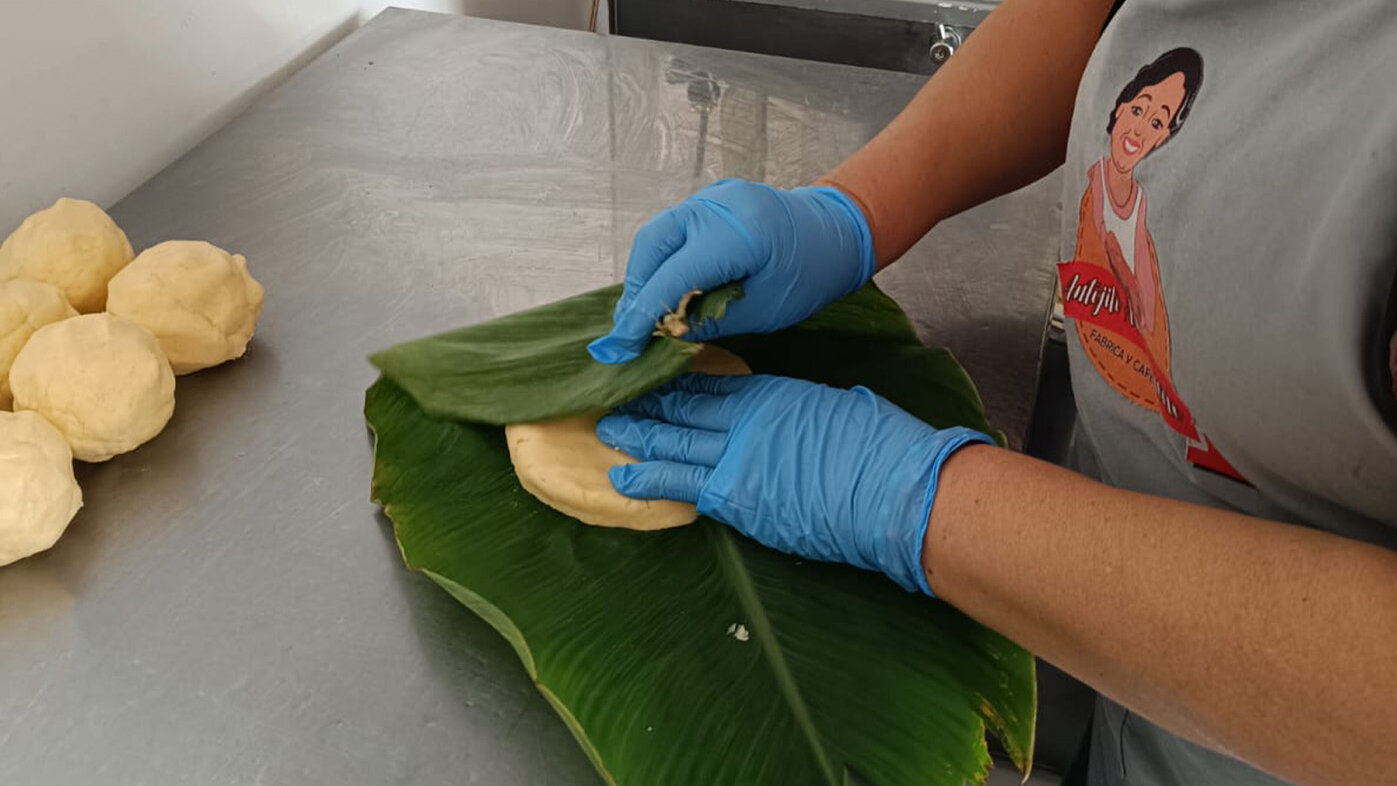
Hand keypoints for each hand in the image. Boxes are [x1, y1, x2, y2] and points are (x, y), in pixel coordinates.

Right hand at [587, 179, 875, 363]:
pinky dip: (662, 258)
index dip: (644, 314)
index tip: (623, 347)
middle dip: (636, 289)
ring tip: (643, 313)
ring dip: (645, 273)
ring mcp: (713, 195)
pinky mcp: (711, 198)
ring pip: (658, 233)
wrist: (838, 232)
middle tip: (630, 330)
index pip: (674, 275)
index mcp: (741, 232)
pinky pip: (674, 228)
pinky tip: (664, 288)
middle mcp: (720, 204)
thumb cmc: (811, 275)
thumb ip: (710, 321)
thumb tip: (662, 335)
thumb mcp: (764, 311)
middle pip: (653, 244)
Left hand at [596, 374, 991, 593]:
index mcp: (773, 395)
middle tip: (614, 399)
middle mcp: (746, 420)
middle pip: (684, 409)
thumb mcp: (838, 410)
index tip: (654, 380)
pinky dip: (647, 479)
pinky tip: (621, 478)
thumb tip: (803, 419)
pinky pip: (679, 485)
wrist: (891, 489)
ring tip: (606, 431)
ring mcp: (736, 458)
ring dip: (637, 437)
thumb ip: (806, 412)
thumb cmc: (882, 450)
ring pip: (673, 443)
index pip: (711, 386)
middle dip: (648, 406)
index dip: (678, 384)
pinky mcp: (734, 497)